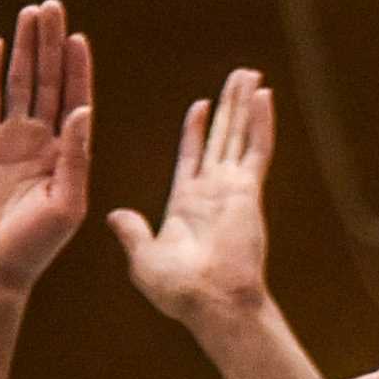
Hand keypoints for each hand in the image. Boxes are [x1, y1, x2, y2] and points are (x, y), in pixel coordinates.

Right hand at [0, 2, 93, 293]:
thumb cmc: (35, 246)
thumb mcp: (67, 204)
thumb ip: (76, 157)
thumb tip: (82, 110)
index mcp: (68, 153)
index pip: (76, 99)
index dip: (78, 68)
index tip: (78, 38)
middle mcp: (42, 141)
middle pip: (49, 81)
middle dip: (51, 44)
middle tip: (53, 7)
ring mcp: (11, 141)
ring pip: (20, 84)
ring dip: (25, 49)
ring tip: (29, 14)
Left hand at [113, 69, 274, 329]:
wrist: (210, 302)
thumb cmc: (179, 290)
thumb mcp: (144, 257)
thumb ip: (133, 232)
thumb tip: (115, 215)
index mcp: (187, 204)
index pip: (192, 156)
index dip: (197, 130)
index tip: (201, 104)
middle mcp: (213, 191)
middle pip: (222, 137)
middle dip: (229, 106)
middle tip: (239, 77)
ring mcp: (233, 188)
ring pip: (239, 135)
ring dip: (245, 104)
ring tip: (251, 75)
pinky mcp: (248, 190)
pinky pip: (255, 148)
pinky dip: (260, 122)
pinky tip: (264, 96)